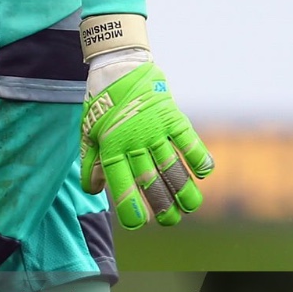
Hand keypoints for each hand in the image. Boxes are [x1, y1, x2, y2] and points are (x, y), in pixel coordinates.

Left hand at [78, 15, 212, 229]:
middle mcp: (134, 140)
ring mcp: (155, 129)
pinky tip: (204, 173)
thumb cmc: (102, 104)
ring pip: (172, 165)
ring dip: (183, 188)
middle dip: (162, 205)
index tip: (139, 223)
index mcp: (111, 147)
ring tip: (190, 207)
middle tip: (170, 221)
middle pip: (150, 180)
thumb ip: (91, 163)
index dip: (130, 205)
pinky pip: (188, 139)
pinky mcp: (172, 116)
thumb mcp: (89, 133)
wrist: (119, 67)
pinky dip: (198, 156)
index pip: (121, 183)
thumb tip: (93, 191)